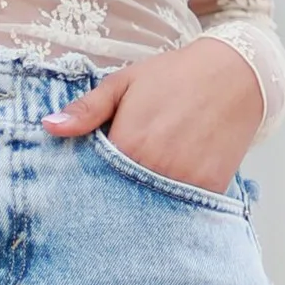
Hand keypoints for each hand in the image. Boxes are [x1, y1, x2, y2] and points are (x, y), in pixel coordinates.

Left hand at [42, 36, 263, 192]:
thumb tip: (49, 127)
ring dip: (141, 205)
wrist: (236, 74)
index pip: (93, 180)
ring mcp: (185, 183)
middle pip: (120, 200)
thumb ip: (86, 109)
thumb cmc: (174, 76)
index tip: (85, 180)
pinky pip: (182, 209)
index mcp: (128, 144)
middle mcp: (155, 169)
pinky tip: (164, 193)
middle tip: (109, 193)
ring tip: (137, 192)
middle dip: (111, 198)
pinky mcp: (210, 190)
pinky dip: (171, 206)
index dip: (87, 181)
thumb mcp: (124, 83)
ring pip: (151, 209)